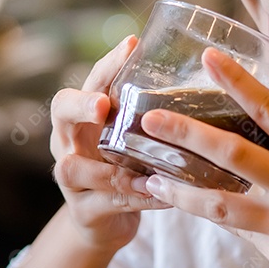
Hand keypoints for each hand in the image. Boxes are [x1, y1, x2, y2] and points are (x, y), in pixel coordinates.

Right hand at [50, 35, 169, 251]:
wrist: (104, 223)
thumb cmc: (123, 169)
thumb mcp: (131, 140)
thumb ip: (150, 118)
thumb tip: (207, 85)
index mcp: (84, 115)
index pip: (91, 79)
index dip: (108, 63)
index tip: (132, 45)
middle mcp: (69, 140)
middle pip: (60, 111)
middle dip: (80, 105)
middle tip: (102, 105)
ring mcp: (71, 178)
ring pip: (72, 167)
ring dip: (110, 168)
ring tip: (145, 167)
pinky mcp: (83, 211)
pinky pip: (105, 202)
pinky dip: (135, 198)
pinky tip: (161, 194)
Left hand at [139, 47, 268, 267]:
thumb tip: (262, 146)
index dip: (238, 81)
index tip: (209, 57)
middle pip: (232, 152)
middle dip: (185, 133)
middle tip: (150, 119)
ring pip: (220, 203)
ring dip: (180, 191)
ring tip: (149, 180)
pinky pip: (239, 233)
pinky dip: (214, 219)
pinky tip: (191, 211)